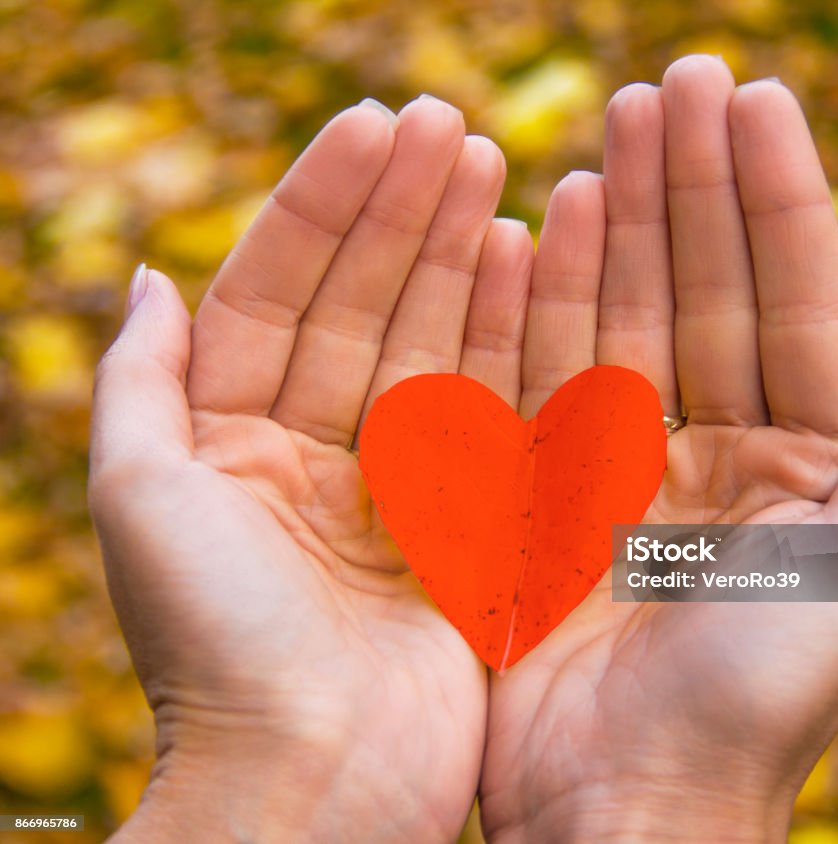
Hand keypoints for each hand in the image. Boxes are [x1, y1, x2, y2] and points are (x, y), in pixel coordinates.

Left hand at [89, 95, 532, 842]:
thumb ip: (138, 383)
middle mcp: (315, 448)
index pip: (278, 289)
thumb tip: (145, 271)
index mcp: (233, 436)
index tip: (374, 123)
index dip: (322, 203)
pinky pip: (487, 404)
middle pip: (362, 302)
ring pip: (431, 339)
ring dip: (459, 252)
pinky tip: (528, 259)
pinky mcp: (465, 516)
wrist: (312, 784)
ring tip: (494, 165)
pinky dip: (506, 333)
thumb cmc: (213, 649)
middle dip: (402, 209)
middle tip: (450, 121)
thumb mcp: (140, 499)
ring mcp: (396, 479)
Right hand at [479, 57, 837, 842]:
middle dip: (696, 185)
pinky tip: (540, 227)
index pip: (795, 301)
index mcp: (802, 464)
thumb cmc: (758, 701)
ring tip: (614, 131)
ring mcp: (626, 462)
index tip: (752, 97)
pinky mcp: (549, 488)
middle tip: (675, 81)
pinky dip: (544, 300)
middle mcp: (717, 450)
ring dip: (622, 223)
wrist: (632, 803)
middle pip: (708, 290)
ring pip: (625, 314)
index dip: (777, 198)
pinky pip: (546, 372)